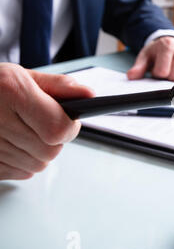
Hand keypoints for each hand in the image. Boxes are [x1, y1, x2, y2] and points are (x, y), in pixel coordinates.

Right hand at [0, 63, 93, 179]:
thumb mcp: (22, 76)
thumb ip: (59, 86)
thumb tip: (89, 95)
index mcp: (11, 91)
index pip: (58, 129)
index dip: (69, 127)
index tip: (67, 120)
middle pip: (51, 152)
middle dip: (54, 140)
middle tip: (40, 124)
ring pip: (37, 165)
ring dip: (38, 151)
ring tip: (21, 131)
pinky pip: (19, 173)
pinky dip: (21, 161)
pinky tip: (9, 143)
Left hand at [127, 36, 173, 83]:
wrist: (170, 44)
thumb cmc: (157, 52)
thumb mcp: (145, 57)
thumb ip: (138, 67)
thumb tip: (131, 76)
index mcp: (168, 44)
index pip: (163, 71)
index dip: (158, 75)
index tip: (156, 71)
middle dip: (167, 79)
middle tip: (164, 73)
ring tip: (172, 72)